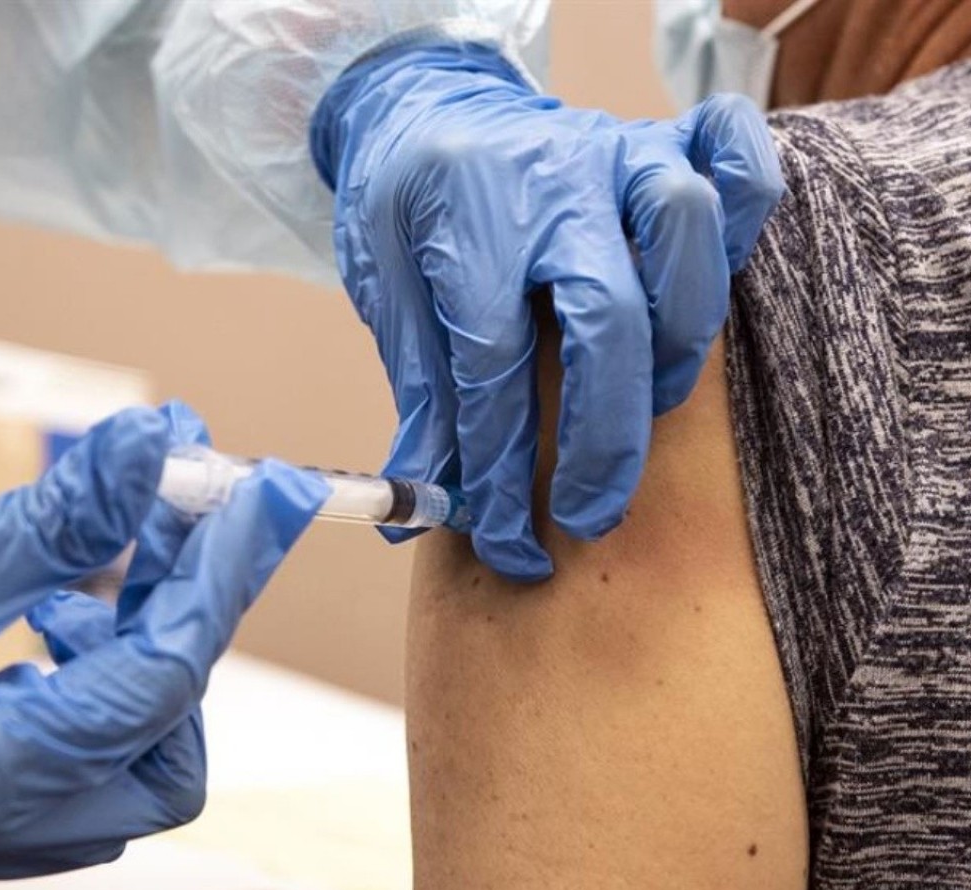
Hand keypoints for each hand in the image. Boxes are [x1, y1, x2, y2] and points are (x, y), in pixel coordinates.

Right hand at [0, 402, 326, 878]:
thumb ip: (63, 513)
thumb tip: (158, 444)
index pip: (166, 681)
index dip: (222, 578)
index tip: (265, 497)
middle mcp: (3, 827)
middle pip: (169, 746)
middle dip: (184, 632)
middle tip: (178, 527)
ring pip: (128, 747)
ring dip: (139, 643)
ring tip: (101, 561)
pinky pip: (75, 740)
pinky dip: (90, 667)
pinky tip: (52, 604)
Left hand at [311, 42, 783, 580]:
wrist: (423, 105)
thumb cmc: (406, 207)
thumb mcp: (387, 294)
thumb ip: (420, 394)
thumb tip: (422, 505)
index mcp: (463, 218)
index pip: (490, 364)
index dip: (499, 468)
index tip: (505, 539)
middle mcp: (550, 181)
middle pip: (606, 317)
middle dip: (604, 440)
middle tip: (587, 517)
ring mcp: (617, 150)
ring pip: (686, 234)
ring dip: (678, 342)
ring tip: (648, 404)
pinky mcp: (663, 139)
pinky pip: (737, 154)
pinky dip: (748, 209)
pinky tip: (707, 279)